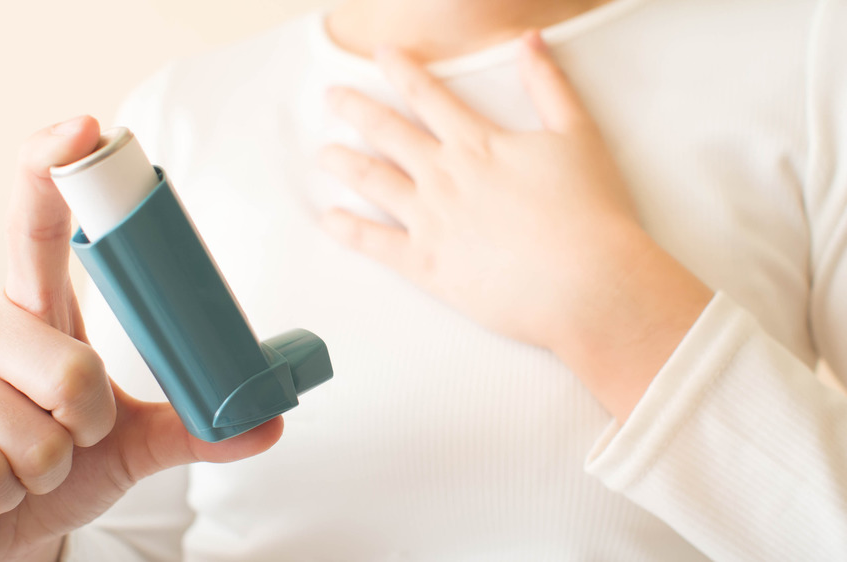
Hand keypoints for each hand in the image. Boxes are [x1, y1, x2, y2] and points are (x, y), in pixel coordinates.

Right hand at [0, 116, 282, 561]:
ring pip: (36, 434)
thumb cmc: (62, 462)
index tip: (86, 127)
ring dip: (52, 469)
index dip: (54, 168)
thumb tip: (268, 421)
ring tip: (28, 467)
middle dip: (91, 425)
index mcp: (38, 310)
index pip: (37, 224)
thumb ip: (194, 426)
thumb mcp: (132, 441)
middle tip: (72, 438)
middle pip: (73, 366)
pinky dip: (8, 496)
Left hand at [321, 32, 712, 419]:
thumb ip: (550, 85)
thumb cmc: (591, 213)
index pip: (427, 96)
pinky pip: (375, 243)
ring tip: (325, 154)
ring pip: (374, 181)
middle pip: (388, 132)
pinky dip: (348, 230)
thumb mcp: (578, 135)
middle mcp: (445, 176)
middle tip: (333, 96)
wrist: (588, 284)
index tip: (380, 55)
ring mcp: (430, 220)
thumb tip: (530, 40)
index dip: (401, 70)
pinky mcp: (427, 265)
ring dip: (345, 163)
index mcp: (477, 144)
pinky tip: (330, 219)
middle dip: (356, 109)